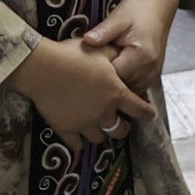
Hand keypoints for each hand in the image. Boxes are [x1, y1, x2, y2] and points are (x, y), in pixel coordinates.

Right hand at [10, 37, 156, 144]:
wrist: (43, 68)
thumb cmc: (73, 55)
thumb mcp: (100, 50)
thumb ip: (114, 56)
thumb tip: (122, 55)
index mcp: (116, 94)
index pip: (138, 108)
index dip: (146, 113)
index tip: (150, 115)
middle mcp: (104, 112)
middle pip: (119, 130)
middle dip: (122, 129)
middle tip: (120, 125)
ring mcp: (84, 124)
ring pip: (98, 138)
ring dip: (100, 134)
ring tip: (97, 129)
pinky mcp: (66, 129)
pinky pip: (76, 144)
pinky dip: (78, 143)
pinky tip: (77, 139)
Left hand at [80, 0, 183, 96]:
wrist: (156, 12)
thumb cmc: (136, 12)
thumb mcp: (118, 17)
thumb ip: (104, 31)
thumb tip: (87, 40)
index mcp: (142, 56)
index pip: (115, 76)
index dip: (99, 73)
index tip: (87, 66)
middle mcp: (150, 70)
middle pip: (121, 88)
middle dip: (106, 82)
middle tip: (90, 71)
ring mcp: (152, 76)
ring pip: (128, 91)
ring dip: (115, 85)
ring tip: (102, 72)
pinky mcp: (151, 78)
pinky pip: (134, 88)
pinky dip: (123, 84)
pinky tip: (114, 74)